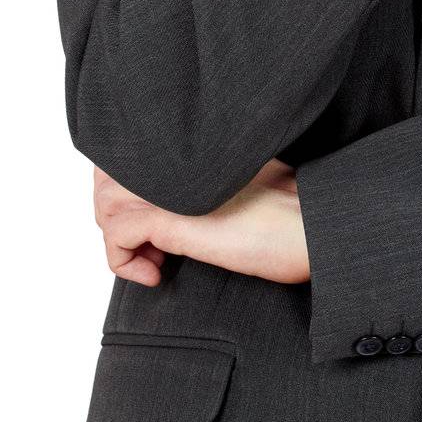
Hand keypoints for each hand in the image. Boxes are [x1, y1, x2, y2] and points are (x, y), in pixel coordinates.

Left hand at [93, 158, 309, 285]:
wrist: (315, 224)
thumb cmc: (291, 211)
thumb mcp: (239, 182)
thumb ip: (206, 178)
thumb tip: (179, 199)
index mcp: (193, 148)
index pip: (131, 151)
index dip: (124, 185)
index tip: (149, 225)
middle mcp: (176, 161)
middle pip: (108, 174)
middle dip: (114, 213)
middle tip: (145, 245)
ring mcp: (170, 189)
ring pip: (105, 203)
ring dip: (119, 237)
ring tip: (153, 259)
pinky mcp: (172, 220)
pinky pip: (116, 234)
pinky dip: (123, 261)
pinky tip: (157, 273)